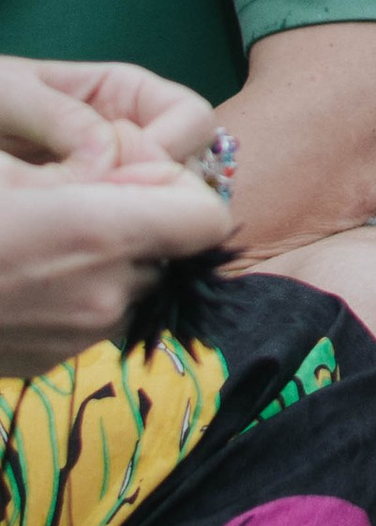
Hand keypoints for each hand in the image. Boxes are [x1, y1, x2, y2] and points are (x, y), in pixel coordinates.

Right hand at [0, 58, 227, 371]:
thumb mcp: (9, 170)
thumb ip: (91, 162)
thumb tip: (139, 162)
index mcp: (102, 233)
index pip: (206, 215)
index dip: (184, 188)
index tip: (142, 172)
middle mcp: (107, 293)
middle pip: (168, 250)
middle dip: (142, 221)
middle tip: (83, 198)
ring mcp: (80, 336)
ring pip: (129, 283)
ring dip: (107, 259)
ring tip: (42, 237)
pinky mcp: (51, 363)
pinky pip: (90, 316)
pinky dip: (74, 292)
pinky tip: (22, 275)